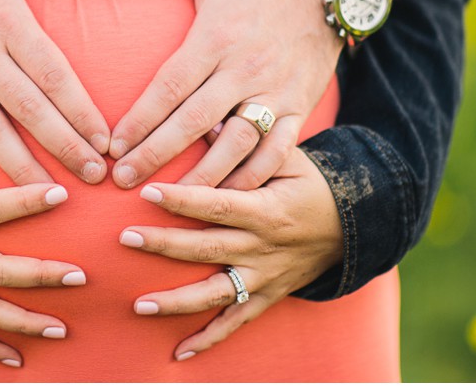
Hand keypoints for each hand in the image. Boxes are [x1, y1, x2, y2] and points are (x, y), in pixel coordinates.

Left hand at [106, 0, 342, 189]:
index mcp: (217, 36)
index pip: (171, 86)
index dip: (140, 119)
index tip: (113, 145)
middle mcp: (246, 68)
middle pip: (194, 121)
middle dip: (156, 155)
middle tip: (123, 180)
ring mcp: (276, 91)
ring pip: (236, 144)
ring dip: (203, 176)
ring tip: (169, 201)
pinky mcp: (299, 106)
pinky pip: (278, 150)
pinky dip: (254, 176)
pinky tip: (226, 198)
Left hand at [118, 148, 342, 359]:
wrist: (351, 227)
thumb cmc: (310, 185)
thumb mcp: (288, 158)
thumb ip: (246, 144)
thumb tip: (205, 123)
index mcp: (266, 210)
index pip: (218, 204)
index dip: (182, 200)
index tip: (147, 192)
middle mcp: (262, 248)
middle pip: (207, 248)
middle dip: (164, 245)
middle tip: (125, 238)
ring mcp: (263, 277)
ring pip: (216, 293)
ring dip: (176, 301)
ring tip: (138, 305)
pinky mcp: (266, 297)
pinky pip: (236, 322)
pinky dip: (208, 339)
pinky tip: (178, 352)